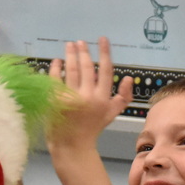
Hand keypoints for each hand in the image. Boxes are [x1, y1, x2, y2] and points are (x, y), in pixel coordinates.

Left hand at [46, 37, 133, 154]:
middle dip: (84, 51)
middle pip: (87, 67)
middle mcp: (88, 97)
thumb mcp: (112, 113)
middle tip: (80, 42)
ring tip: (69, 45)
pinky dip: (56, 67)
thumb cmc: (92, 128)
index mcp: (103, 98)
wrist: (72, 145)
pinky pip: (55, 78)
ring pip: (71, 69)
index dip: (104, 52)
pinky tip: (57, 61)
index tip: (102, 39)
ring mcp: (71, 98)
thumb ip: (124, 97)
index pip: (106, 70)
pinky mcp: (56, 100)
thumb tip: (129, 78)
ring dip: (70, 54)